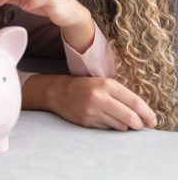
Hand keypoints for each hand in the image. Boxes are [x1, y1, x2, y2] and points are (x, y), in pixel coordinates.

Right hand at [27, 75, 157, 130]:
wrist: (59, 91)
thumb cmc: (84, 86)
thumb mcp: (102, 83)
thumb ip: (120, 94)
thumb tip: (142, 112)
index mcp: (106, 84)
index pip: (135, 102)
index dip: (147, 113)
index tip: (153, 120)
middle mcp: (100, 97)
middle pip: (130, 117)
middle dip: (139, 124)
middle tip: (141, 125)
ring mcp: (93, 111)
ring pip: (121, 126)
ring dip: (125, 126)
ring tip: (121, 120)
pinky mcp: (87, 121)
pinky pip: (108, 129)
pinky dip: (112, 127)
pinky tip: (106, 119)